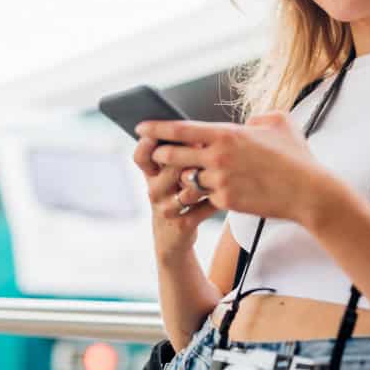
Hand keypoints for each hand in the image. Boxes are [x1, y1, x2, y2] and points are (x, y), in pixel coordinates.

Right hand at [133, 136, 218, 260]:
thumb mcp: (166, 178)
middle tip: (207, 145)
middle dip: (190, 155)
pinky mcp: (183, 224)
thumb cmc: (174, 197)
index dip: (148, 143)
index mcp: (151, 174)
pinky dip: (218, 197)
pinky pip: (204, 206)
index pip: (141, 156)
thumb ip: (175, 154)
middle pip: (170, 166)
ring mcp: (167, 208)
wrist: (171, 238)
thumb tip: (197, 132)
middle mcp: (155, 190)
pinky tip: (227, 191)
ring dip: (208, 178)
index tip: (163, 132)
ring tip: (224, 169)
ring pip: (190, 187)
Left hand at [136, 112, 328, 222]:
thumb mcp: (279, 123)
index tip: (141, 127)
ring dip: (184, 178)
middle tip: (155, 154)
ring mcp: (220, 181)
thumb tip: (248, 122)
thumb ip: (257, 119)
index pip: (180, 129)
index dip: (156, 128)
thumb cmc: (297, 156)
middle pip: (173, 155)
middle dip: (161, 155)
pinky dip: (205, 196)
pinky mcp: (226, 202)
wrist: (309, 192)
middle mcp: (218, 157)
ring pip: (187, 179)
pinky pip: (206, 198)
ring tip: (186, 176)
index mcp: (227, 134)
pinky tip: (210, 195)